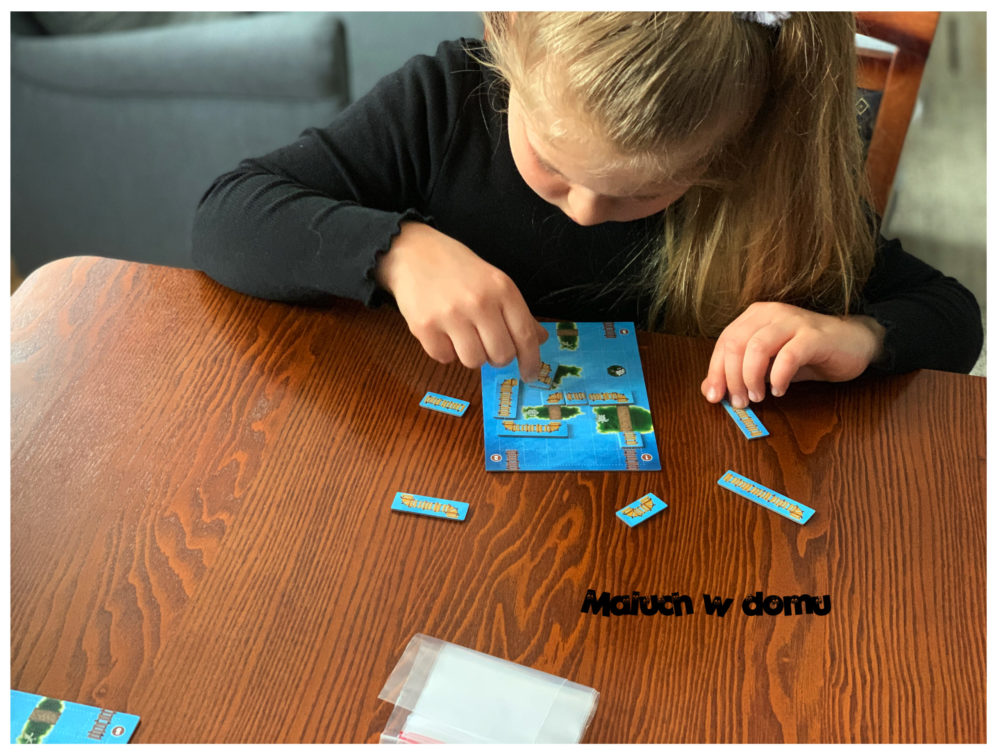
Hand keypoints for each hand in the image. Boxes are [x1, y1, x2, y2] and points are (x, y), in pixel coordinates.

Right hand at [376, 221, 548, 381]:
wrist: (414, 253)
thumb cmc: (458, 269)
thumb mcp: (495, 281)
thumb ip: (517, 312)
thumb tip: (539, 340)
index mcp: (502, 290)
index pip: (525, 336)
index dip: (531, 361)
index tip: (530, 375)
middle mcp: (479, 302)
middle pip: (501, 355)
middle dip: (497, 357)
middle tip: (487, 345)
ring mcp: (450, 315)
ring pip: (473, 361)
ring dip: (470, 354)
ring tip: (462, 334)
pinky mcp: (424, 327)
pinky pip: (444, 358)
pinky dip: (445, 351)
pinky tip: (442, 331)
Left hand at [701, 302, 885, 407]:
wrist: (854, 343)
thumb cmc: (807, 354)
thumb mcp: (768, 365)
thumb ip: (739, 374)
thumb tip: (709, 391)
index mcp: (755, 316)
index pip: (724, 342)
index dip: (715, 371)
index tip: (714, 397)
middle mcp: (771, 313)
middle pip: (736, 344)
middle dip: (732, 377)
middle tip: (739, 401)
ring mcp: (793, 322)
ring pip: (757, 347)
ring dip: (752, 377)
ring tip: (758, 397)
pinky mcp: (815, 336)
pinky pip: (789, 355)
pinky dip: (779, 376)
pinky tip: (779, 389)